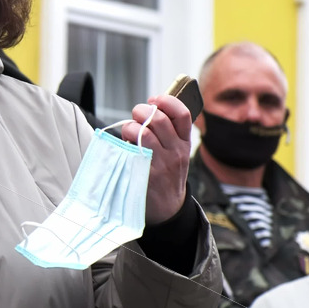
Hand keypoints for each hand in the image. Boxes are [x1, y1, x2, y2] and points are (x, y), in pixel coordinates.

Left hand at [121, 94, 191, 225]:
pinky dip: (124, 143)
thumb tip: (150, 107)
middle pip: (159, 119)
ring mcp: (162, 163)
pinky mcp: (147, 173)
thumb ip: (167, 132)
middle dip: (141, 110)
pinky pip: (132, 150)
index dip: (167, 101)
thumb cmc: (167, 173)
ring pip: (143, 132)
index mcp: (184, 143)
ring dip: (130, 126)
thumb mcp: (176, 152)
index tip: (154, 99)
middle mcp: (176, 152)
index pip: (182, 114)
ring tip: (129, 132)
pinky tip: (124, 146)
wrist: (168, 208)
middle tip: (135, 115)